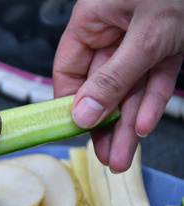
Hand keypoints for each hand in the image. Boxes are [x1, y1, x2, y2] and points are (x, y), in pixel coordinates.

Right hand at [53, 0, 183, 171]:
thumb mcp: (145, 35)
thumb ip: (114, 78)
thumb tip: (83, 114)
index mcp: (93, 21)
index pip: (69, 70)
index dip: (70, 103)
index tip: (75, 131)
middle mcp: (111, 33)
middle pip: (101, 87)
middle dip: (104, 125)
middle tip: (105, 156)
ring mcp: (138, 41)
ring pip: (128, 89)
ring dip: (127, 124)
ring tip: (122, 157)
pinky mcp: (164, 46)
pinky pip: (154, 80)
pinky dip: (151, 102)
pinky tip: (143, 126)